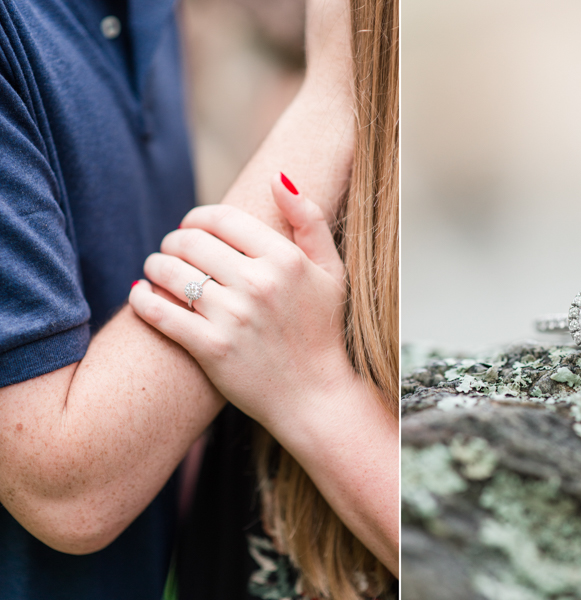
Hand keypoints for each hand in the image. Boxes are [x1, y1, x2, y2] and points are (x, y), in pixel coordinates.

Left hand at [129, 173, 353, 428]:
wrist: (316, 396)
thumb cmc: (323, 330)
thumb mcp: (331, 271)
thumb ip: (310, 220)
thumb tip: (277, 177)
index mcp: (285, 259)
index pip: (221, 218)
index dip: (197, 216)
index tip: (191, 226)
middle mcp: (258, 284)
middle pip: (190, 241)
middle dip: (173, 240)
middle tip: (172, 249)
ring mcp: (234, 317)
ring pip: (169, 273)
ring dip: (154, 265)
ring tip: (156, 270)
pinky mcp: (212, 350)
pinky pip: (160, 313)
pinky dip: (141, 299)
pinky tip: (140, 295)